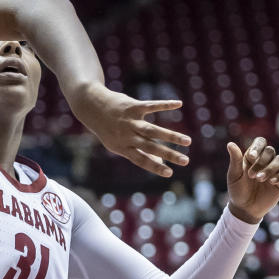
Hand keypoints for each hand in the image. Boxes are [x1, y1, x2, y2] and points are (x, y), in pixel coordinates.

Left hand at [69, 82, 187, 177]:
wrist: (91, 107)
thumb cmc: (108, 129)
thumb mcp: (118, 143)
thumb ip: (139, 152)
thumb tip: (160, 162)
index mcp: (122, 148)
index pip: (141, 160)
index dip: (155, 167)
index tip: (170, 173)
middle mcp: (127, 136)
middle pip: (151, 147)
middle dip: (169, 155)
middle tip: (185, 161)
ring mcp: (130, 121)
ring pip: (153, 131)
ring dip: (171, 136)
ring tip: (187, 141)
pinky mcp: (133, 106)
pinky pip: (151, 106)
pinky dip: (165, 105)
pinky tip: (179, 104)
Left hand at [225, 139, 278, 223]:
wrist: (245, 209)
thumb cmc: (237, 191)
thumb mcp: (234, 175)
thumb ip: (235, 160)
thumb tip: (230, 143)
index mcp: (253, 156)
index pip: (260, 142)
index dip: (258, 147)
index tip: (251, 157)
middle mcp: (265, 161)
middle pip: (270, 151)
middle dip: (261, 162)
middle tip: (251, 176)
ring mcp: (275, 170)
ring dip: (270, 168)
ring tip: (260, 179)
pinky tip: (272, 182)